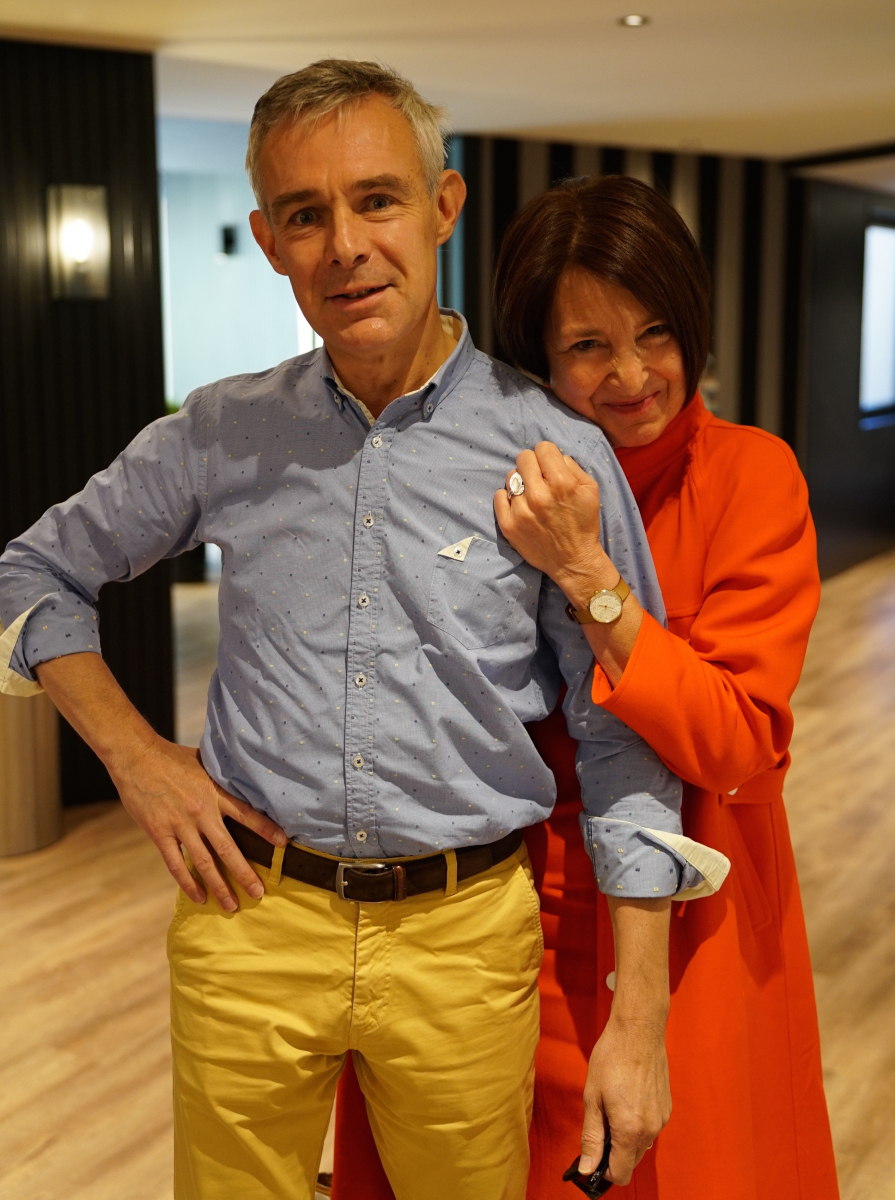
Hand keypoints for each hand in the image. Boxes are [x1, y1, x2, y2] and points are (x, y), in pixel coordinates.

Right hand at [112, 736, 287, 910]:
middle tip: (258, 893)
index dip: (266, 830)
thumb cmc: (172, 757)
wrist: (136, 757)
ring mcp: (180, 825)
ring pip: (204, 863)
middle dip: (245, 874)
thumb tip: (244, 776)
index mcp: (215, 792)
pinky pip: (176, 864)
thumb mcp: (204, 761)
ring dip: (219, 886)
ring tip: (231, 905)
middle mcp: (202, 812)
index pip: (248, 814)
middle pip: (228, 849)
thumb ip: (222, 775)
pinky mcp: (160, 833)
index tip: (283, 845)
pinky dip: (188, 883)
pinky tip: (199, 896)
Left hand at [494, 441, 616, 607]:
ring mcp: (521, 510)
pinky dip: (508, 498)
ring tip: (532, 496)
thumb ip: (572, 466)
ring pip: (511, 476)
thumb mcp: (590, 490)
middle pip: (523, 458)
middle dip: (533, 465)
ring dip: (521, 482)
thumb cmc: (583, 524)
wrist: (573, 560)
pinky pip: (498, 496)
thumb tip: (554, 456)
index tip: (549, 466)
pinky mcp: (508, 525)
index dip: (547, 455)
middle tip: (540, 479)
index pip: (542, 448)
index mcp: (561, 483)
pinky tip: (521, 506)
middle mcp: (538, 494)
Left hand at [579, 1013, 670, 1184]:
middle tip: (599, 1124)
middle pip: (631, 1161)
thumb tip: (586, 1169)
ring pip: (641, 1145)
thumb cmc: (611, 1059)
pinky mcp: (667, 1108)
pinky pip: (650, 1128)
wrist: (639, 1031)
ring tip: (613, 1106)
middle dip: (614, 1152)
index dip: (603, 1171)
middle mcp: (650, 1130)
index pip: (620, 1174)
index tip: (592, 1158)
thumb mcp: (592, 1098)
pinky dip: (638, 1123)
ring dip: (626, 1137)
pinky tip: (627, 1098)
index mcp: (629, 1131)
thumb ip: (591, 1137)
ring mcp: (662, 1119)